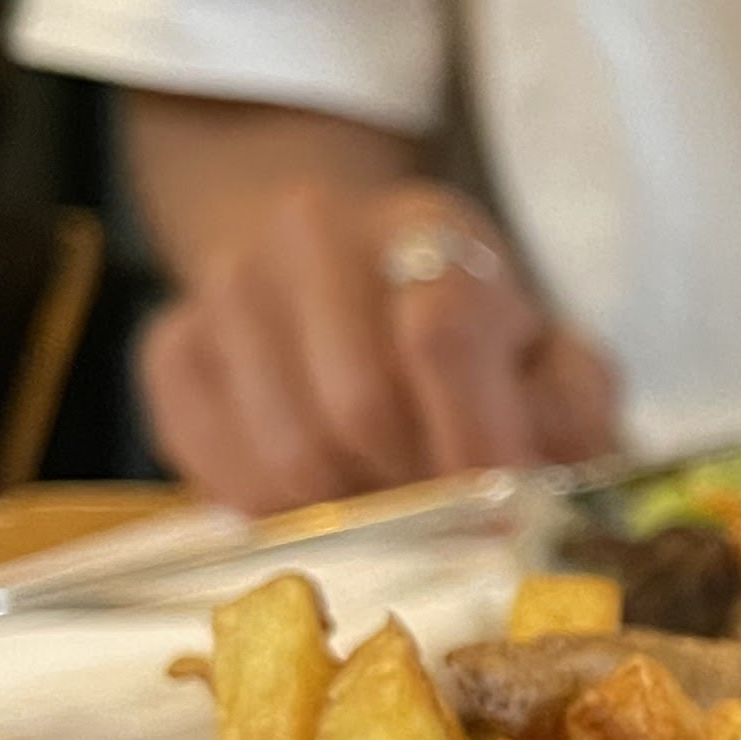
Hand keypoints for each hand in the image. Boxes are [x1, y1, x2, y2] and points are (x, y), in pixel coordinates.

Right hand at [138, 177, 620, 515]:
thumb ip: (568, 417)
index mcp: (429, 226)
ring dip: (349, 513)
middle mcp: (312, 231)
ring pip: (286, 459)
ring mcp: (228, 283)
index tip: (499, 505)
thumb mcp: (554, 361)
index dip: (474, 442)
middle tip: (442, 511)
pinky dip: (280, 513)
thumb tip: (527, 486)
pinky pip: (217, 475)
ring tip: (384, 496)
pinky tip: (319, 490)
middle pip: (356, 411)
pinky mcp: (172, 349)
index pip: (441, 334)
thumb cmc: (474, 343)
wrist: (352, 277)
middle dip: (413, 490)